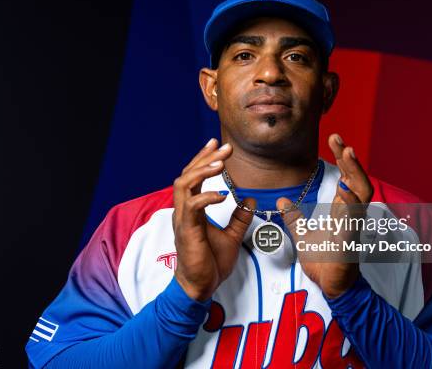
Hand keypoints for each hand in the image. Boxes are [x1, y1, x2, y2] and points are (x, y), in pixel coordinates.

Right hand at [173, 138, 254, 300]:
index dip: (204, 158)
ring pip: (184, 184)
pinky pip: (192, 206)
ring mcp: (182, 220)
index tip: (218, 145)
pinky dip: (206, 197)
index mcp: (191, 210)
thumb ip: (239, 218)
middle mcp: (183, 210)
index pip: (193, 176)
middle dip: (206, 158)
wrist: (199, 287)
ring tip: (220, 164)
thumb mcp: (231, 236)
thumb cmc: (210, 263)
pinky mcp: (186, 231)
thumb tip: (249, 200)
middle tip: (225, 147)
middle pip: (187, 174)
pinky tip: (222, 195)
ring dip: (202, 171)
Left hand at [277, 133, 373, 298]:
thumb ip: (294, 216)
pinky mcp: (350, 240)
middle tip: (338, 138)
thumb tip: (281, 201)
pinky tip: (343, 189)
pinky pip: (353, 219)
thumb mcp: (302, 233)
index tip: (334, 139)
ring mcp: (353, 226)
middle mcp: (351, 214)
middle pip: (358, 179)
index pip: (347, 177)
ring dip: (355, 173)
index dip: (343, 158)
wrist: (332, 287)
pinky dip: (349, 203)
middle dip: (349, 158)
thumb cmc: (324, 260)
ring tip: (347, 153)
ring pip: (362, 194)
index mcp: (342, 210)